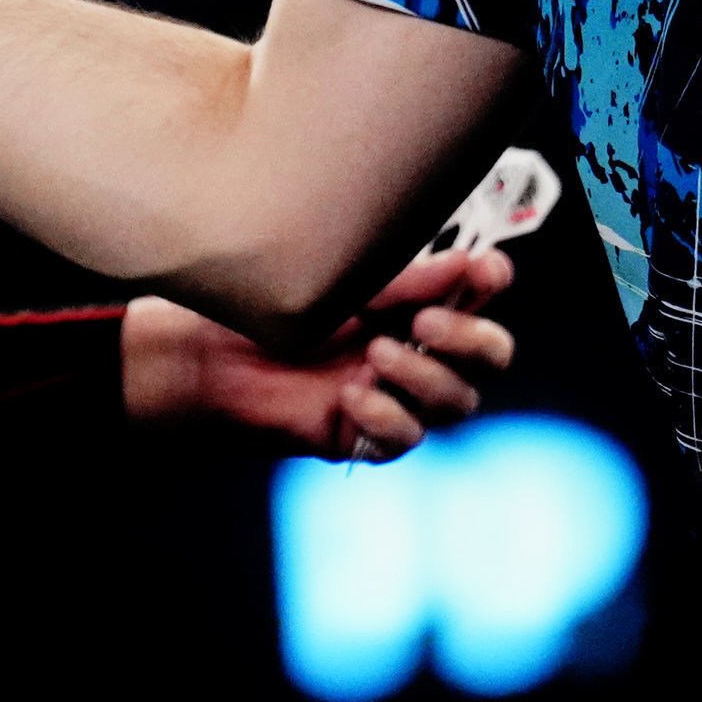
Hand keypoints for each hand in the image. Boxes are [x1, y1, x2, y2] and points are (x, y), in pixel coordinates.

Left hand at [121, 245, 516, 458]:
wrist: (211, 356)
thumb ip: (405, 280)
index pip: (479, 296)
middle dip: (471, 339)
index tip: (484, 269)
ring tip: (374, 354)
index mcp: (417, 301)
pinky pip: (406, 438)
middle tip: (429, 321)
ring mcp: (397, 396)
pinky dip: (386, 416)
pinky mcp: (367, 437)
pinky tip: (352, 396)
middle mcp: (418, 349)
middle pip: (489, 356)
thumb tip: (467, 263)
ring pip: (456, 400)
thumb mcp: (343, 283)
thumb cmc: (272, 309)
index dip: (491, 283)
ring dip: (424, 376)